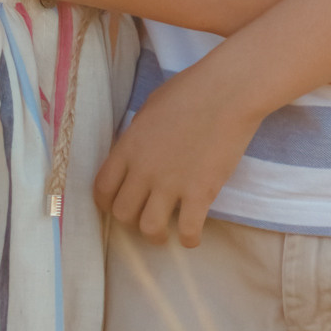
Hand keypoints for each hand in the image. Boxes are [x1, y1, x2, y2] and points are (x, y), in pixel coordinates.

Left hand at [92, 60, 255, 248]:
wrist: (228, 92)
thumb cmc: (190, 91)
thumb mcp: (149, 109)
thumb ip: (137, 136)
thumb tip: (135, 154)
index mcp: (128, 148)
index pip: (102, 188)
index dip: (106, 202)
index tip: (116, 205)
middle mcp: (144, 170)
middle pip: (122, 213)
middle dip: (130, 219)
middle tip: (144, 216)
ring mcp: (172, 184)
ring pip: (149, 229)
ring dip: (155, 235)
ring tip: (165, 233)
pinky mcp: (201, 194)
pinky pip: (188, 231)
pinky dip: (189, 239)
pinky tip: (192, 236)